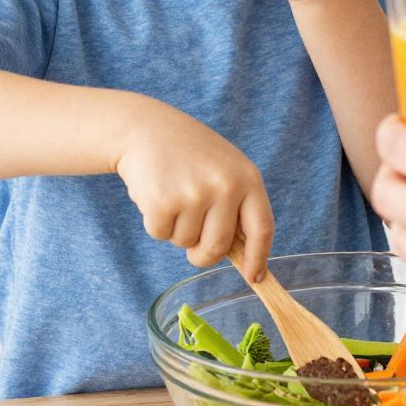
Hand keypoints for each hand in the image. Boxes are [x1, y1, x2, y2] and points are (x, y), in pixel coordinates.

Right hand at [114, 102, 273, 277]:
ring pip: (186, 243)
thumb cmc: (189, 154)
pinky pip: (161, 234)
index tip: (253, 277)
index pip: (261, 229)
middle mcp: (225, 186)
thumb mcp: (225, 169)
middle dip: (203, 254)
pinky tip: (156, 194)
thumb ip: (237, 206)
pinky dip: (155, 223)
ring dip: (176, 229)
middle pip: (218, 247)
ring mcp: (194, 194)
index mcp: (247, 178)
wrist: (145, 128)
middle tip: (193, 243)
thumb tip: (244, 259)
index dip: (258, 258)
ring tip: (173, 195)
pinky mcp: (162, 202)